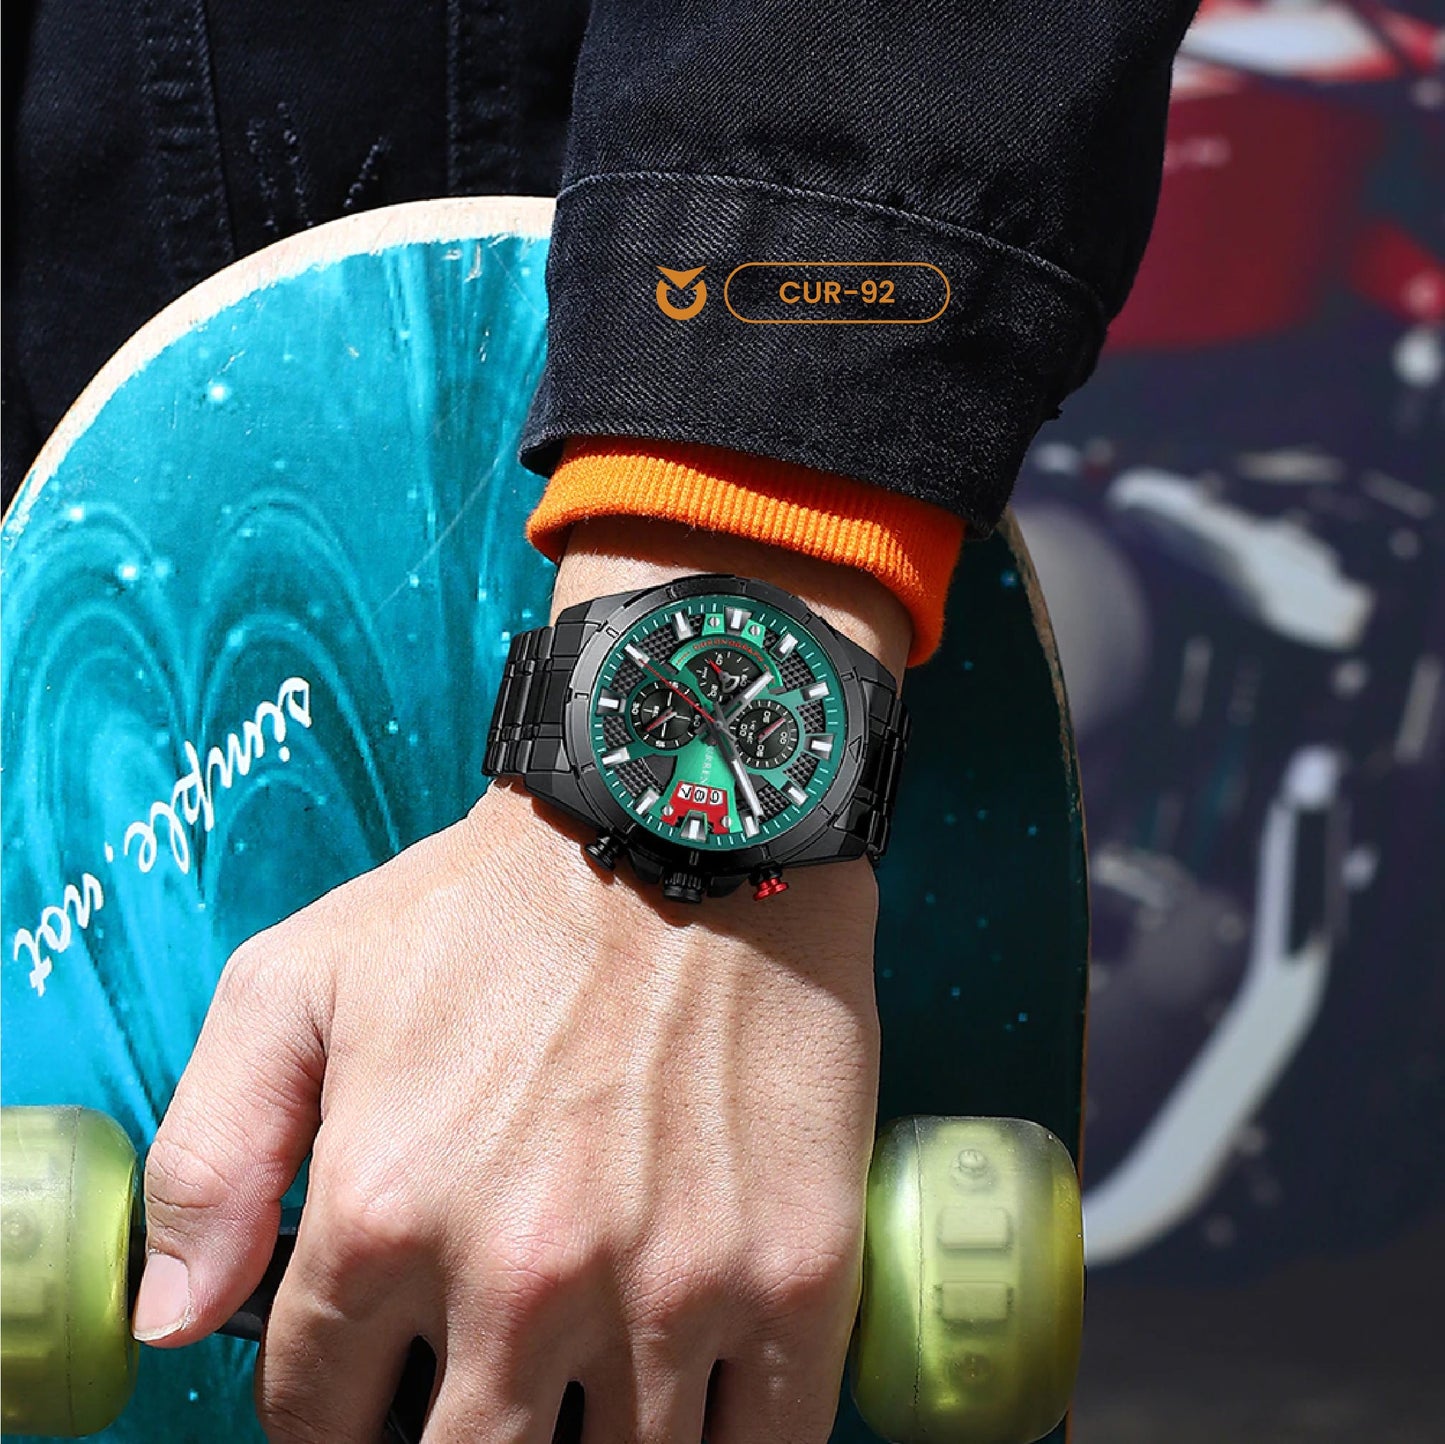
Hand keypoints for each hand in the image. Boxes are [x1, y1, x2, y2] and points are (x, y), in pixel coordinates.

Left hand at [135, 516, 910, 1441]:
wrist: (691, 823)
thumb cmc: (497, 903)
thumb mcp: (300, 977)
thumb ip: (212, 1152)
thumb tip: (170, 1321)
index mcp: (388, 1211)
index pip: (318, 1418)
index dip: (337, 1409)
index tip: (377, 1377)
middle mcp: (524, 1276)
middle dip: (455, 1432)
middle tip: (487, 1373)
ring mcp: (672, 1287)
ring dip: (588, 1438)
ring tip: (589, 1370)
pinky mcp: (794, 1275)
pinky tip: (691, 1402)